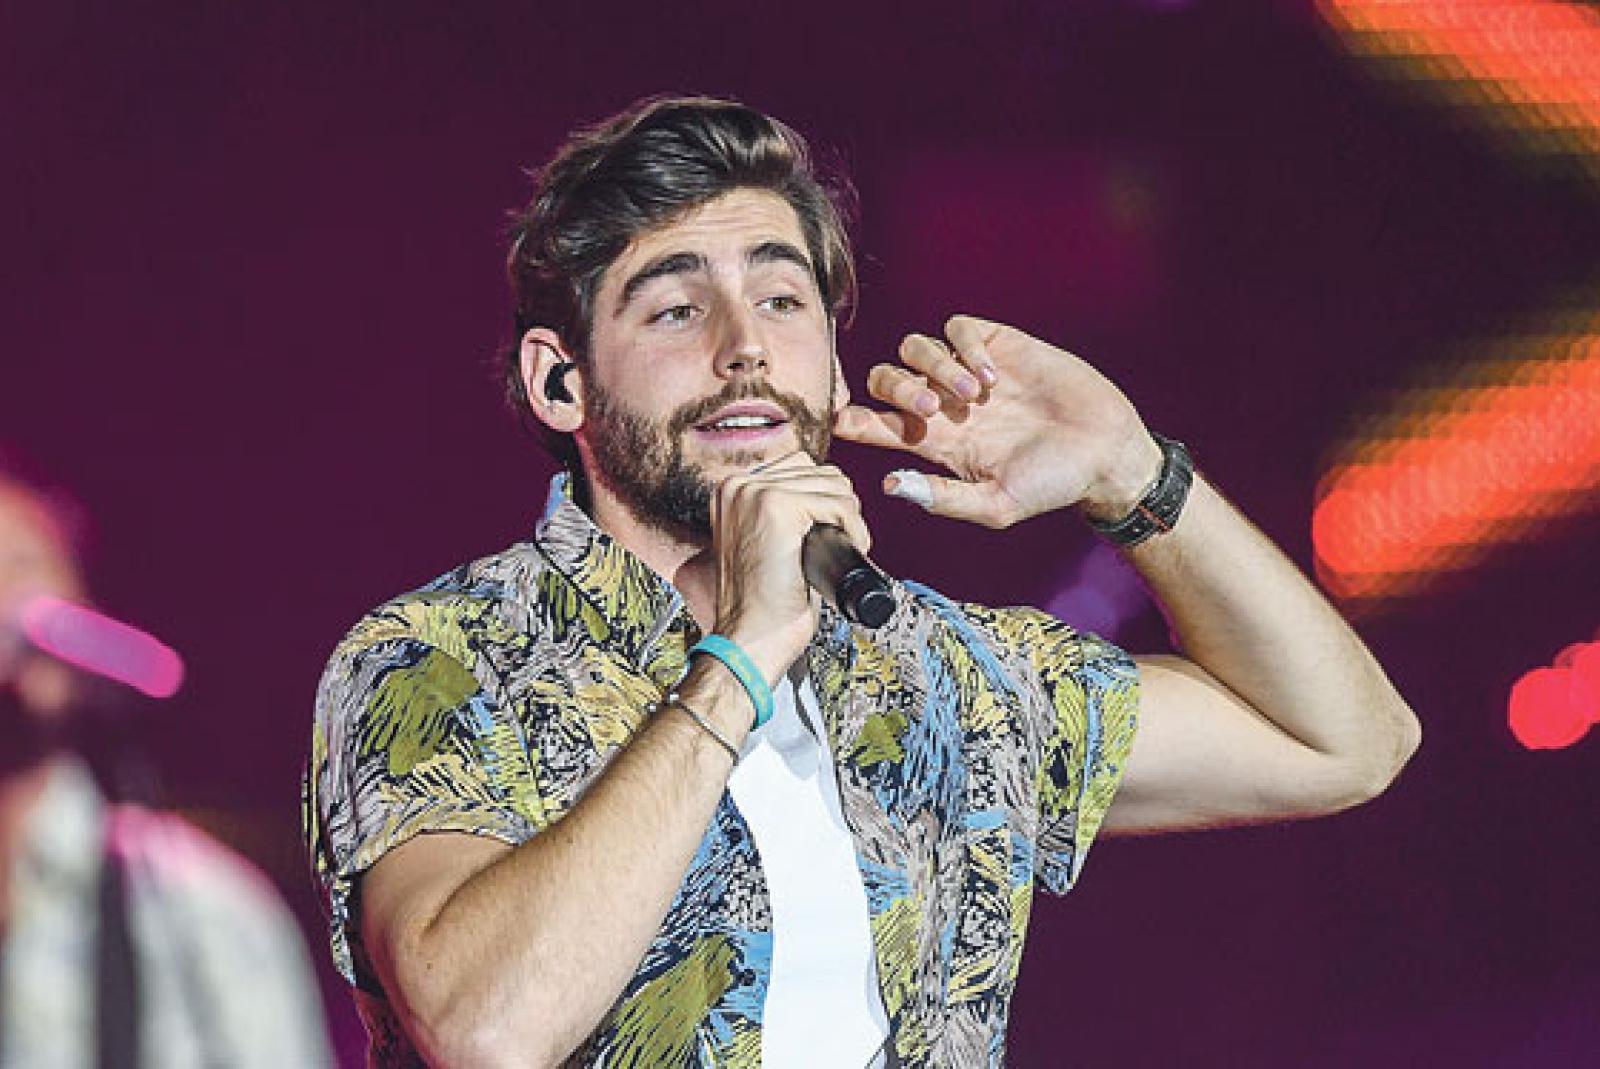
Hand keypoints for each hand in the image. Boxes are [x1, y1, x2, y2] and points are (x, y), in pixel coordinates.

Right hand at [710, 452, 869, 684]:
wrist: (748, 639)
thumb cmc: (760, 606)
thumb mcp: (762, 547)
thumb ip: (780, 519)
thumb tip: (824, 501)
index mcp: (731, 491)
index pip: (799, 468)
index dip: (825, 499)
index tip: (831, 531)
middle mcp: (738, 485)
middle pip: (819, 472)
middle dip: (840, 506)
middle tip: (841, 542)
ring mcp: (755, 493)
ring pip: (833, 484)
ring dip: (850, 516)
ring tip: (844, 546)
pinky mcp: (777, 507)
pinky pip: (839, 503)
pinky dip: (855, 526)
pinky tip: (851, 547)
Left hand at [833, 314, 1162, 527]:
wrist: (1104, 453)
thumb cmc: (1051, 486)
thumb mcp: (996, 505)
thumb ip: (943, 499)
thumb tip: (889, 485)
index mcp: (933, 443)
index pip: (873, 424)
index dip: (850, 418)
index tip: (838, 419)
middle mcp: (942, 405)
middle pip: (885, 378)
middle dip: (896, 391)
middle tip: (932, 413)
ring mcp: (967, 372)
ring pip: (914, 348)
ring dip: (932, 368)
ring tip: (972, 396)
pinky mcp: (998, 345)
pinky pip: (958, 328)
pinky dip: (965, 347)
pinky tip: (990, 376)